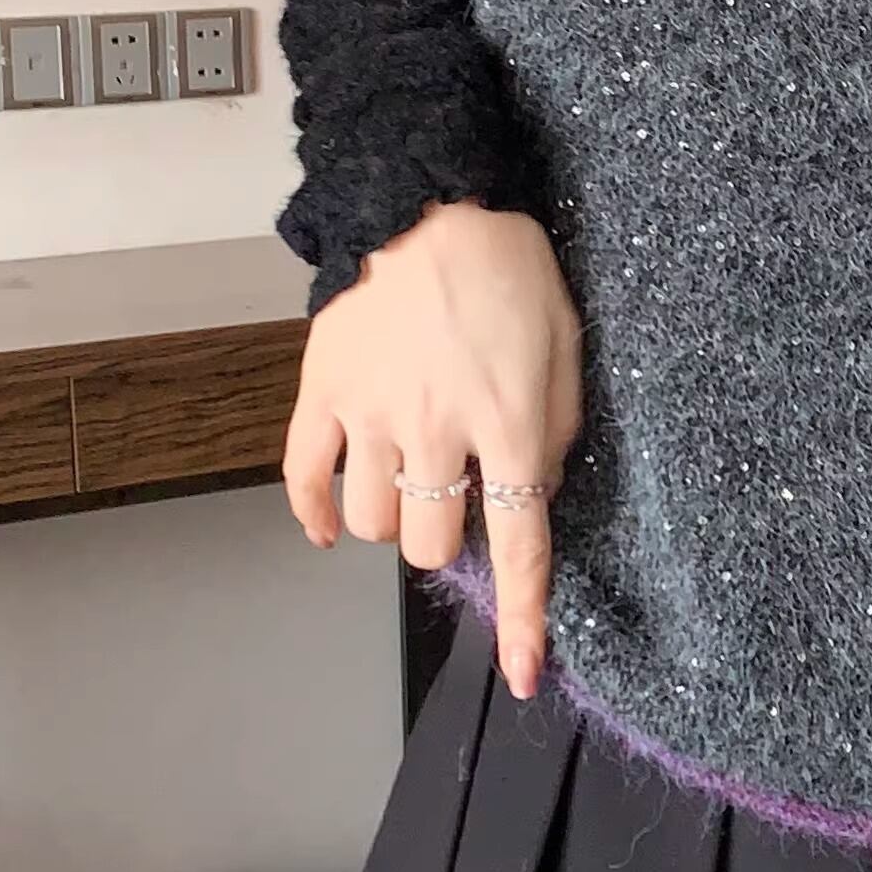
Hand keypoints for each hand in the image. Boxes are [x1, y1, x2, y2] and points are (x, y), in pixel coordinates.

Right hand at [283, 198, 583, 699]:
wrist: (430, 199)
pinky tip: (332, 523)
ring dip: (391, 520)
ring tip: (409, 482)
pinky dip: (315, 514)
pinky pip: (305, 478)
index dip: (522, 617)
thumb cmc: (512, 270)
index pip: (519, 544)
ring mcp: (370, 413)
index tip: (527, 672)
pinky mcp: (321, 390)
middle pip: (427, 544)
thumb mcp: (566, 348)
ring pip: (369, 522)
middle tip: (456, 499)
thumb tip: (533, 495)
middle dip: (445, 540)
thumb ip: (554, 430)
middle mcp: (436, 429)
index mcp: (508, 422)